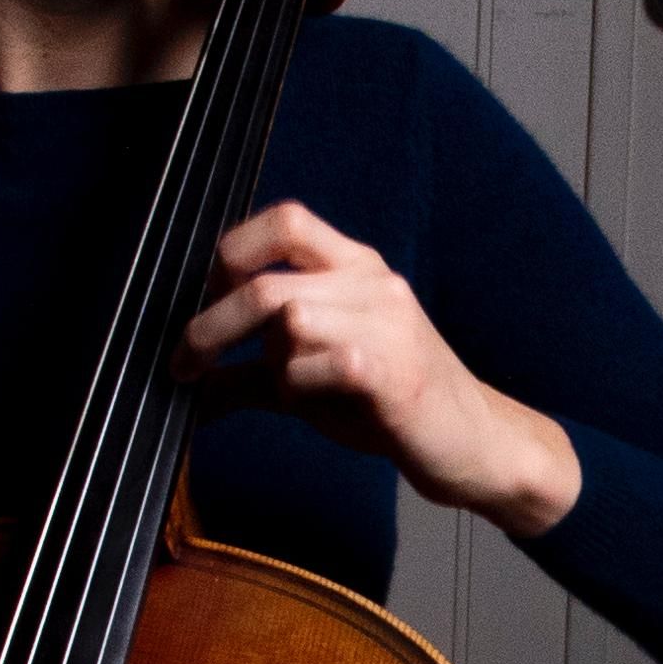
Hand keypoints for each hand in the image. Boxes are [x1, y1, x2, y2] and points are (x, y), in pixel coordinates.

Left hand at [175, 203, 582, 534]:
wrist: (476, 443)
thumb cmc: (393, 404)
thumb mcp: (315, 378)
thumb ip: (256, 372)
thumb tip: (192, 382)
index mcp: (355, 267)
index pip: (284, 220)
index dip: (231, 254)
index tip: (207, 299)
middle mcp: (372, 284)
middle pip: (265, 281)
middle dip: (210, 327)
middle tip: (186, 364)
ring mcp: (388, 326)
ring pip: (289, 321)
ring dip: (268, 363)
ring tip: (286, 391)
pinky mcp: (396, 375)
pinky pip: (321, 366)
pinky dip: (300, 390)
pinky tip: (316, 407)